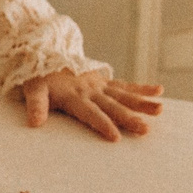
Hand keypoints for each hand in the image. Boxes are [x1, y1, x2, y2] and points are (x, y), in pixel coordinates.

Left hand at [20, 69, 162, 140]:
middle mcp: (90, 90)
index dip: (102, 124)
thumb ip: (35, 105)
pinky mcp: (104, 82)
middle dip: (128, 118)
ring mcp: (99, 85)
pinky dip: (142, 88)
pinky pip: (125, 85)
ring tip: (160, 110)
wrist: (45, 56)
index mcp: (73, 96)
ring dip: (142, 103)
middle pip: (112, 106)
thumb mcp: (32, 90)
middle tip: (145, 129)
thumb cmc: (38, 79)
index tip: (116, 137)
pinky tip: (159, 91)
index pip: (90, 113)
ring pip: (124, 95)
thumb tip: (34, 123)